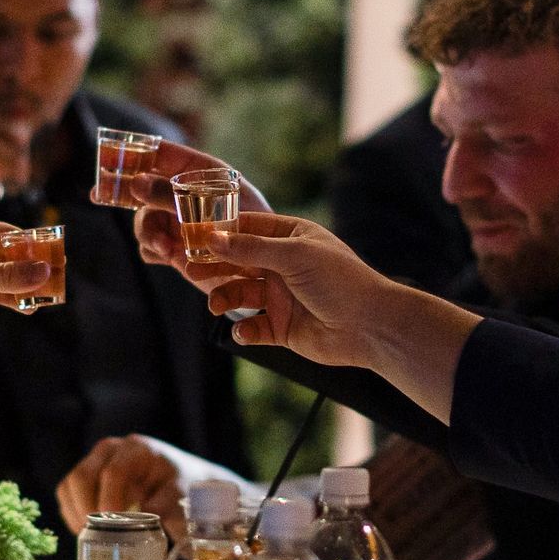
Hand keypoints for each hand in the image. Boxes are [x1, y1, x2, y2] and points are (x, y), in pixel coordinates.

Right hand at [56, 435, 186, 539]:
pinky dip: (72, 514)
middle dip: (87, 509)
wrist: (181, 484)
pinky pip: (67, 494)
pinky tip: (88, 532)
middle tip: (99, 535)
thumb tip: (145, 518)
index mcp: (138, 450)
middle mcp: (112, 450)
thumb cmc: (183, 488)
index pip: (114, 472)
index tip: (114, 526)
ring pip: (70, 485)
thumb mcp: (182, 495)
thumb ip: (167, 505)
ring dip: (76, 513)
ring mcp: (96, 462)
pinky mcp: (87, 477)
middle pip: (82, 476)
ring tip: (92, 537)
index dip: (110, 500)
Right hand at [107, 139, 270, 281]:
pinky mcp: (183, 255)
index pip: (164, 154)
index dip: (136, 151)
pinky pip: (154, 249)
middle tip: (100, 193)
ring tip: (163, 247)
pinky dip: (153, 251)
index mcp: (206, 173)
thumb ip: (177, 196)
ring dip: (146, 231)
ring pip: (145, 221)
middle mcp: (190, 197)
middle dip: (122, 189)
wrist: (292, 283)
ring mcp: (184, 226)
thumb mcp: (228, 207)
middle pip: (144, 187)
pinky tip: (165, 255)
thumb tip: (136, 182)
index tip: (110, 153)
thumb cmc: (269, 233)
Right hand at [196, 213, 480, 423]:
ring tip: (215, 304)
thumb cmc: (339, 280)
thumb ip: (250, 248)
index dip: (220, 232)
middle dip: (214, 266)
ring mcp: (282, 297)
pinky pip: (254, 327)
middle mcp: (284, 265)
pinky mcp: (283, 328)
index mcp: (291, 238)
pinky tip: (245, 331)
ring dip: (225, 298)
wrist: (370, 326)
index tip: (192, 236)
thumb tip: (212, 238)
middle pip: (238, 262)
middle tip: (189, 269)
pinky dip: (245, 330)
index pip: (247, 228)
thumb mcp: (293, 255)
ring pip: (241, 294)